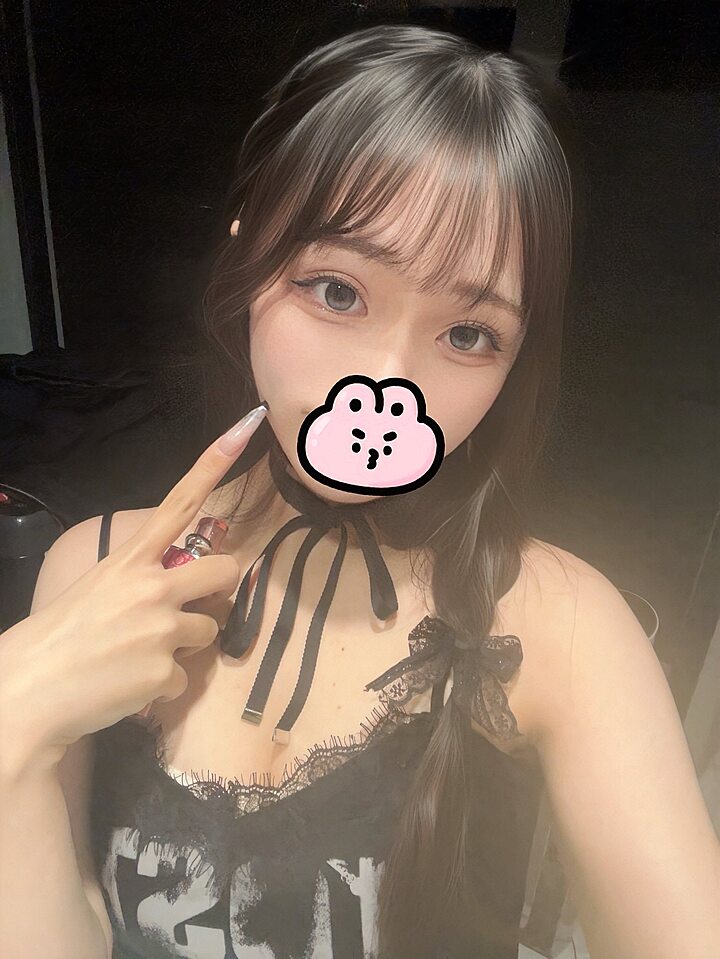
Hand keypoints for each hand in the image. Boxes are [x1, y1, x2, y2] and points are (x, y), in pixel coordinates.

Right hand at [0, 405, 267, 769]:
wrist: (27, 692)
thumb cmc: (58, 638)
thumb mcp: (97, 589)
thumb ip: (139, 581)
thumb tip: (175, 590)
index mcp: (129, 560)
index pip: (178, 503)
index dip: (213, 466)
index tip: (243, 428)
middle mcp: (152, 587)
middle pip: (224, 570)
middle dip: (223, 585)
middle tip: (202, 601)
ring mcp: (161, 628)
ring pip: (208, 631)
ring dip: (185, 645)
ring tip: (139, 657)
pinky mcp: (163, 671)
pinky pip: (183, 679)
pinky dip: (161, 688)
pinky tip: (127, 688)